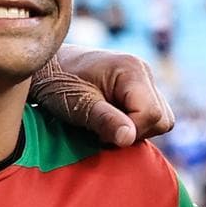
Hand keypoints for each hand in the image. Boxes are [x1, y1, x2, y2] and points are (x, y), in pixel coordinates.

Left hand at [29, 45, 173, 146]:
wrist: (44, 68)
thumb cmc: (57, 82)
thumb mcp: (78, 104)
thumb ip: (104, 120)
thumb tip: (128, 138)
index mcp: (132, 69)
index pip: (151, 114)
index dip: (128, 131)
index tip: (99, 133)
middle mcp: (143, 72)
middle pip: (161, 119)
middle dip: (133, 132)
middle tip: (99, 130)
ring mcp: (142, 81)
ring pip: (159, 120)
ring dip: (133, 130)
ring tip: (102, 124)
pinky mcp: (137, 91)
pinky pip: (149, 117)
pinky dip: (131, 125)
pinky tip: (106, 121)